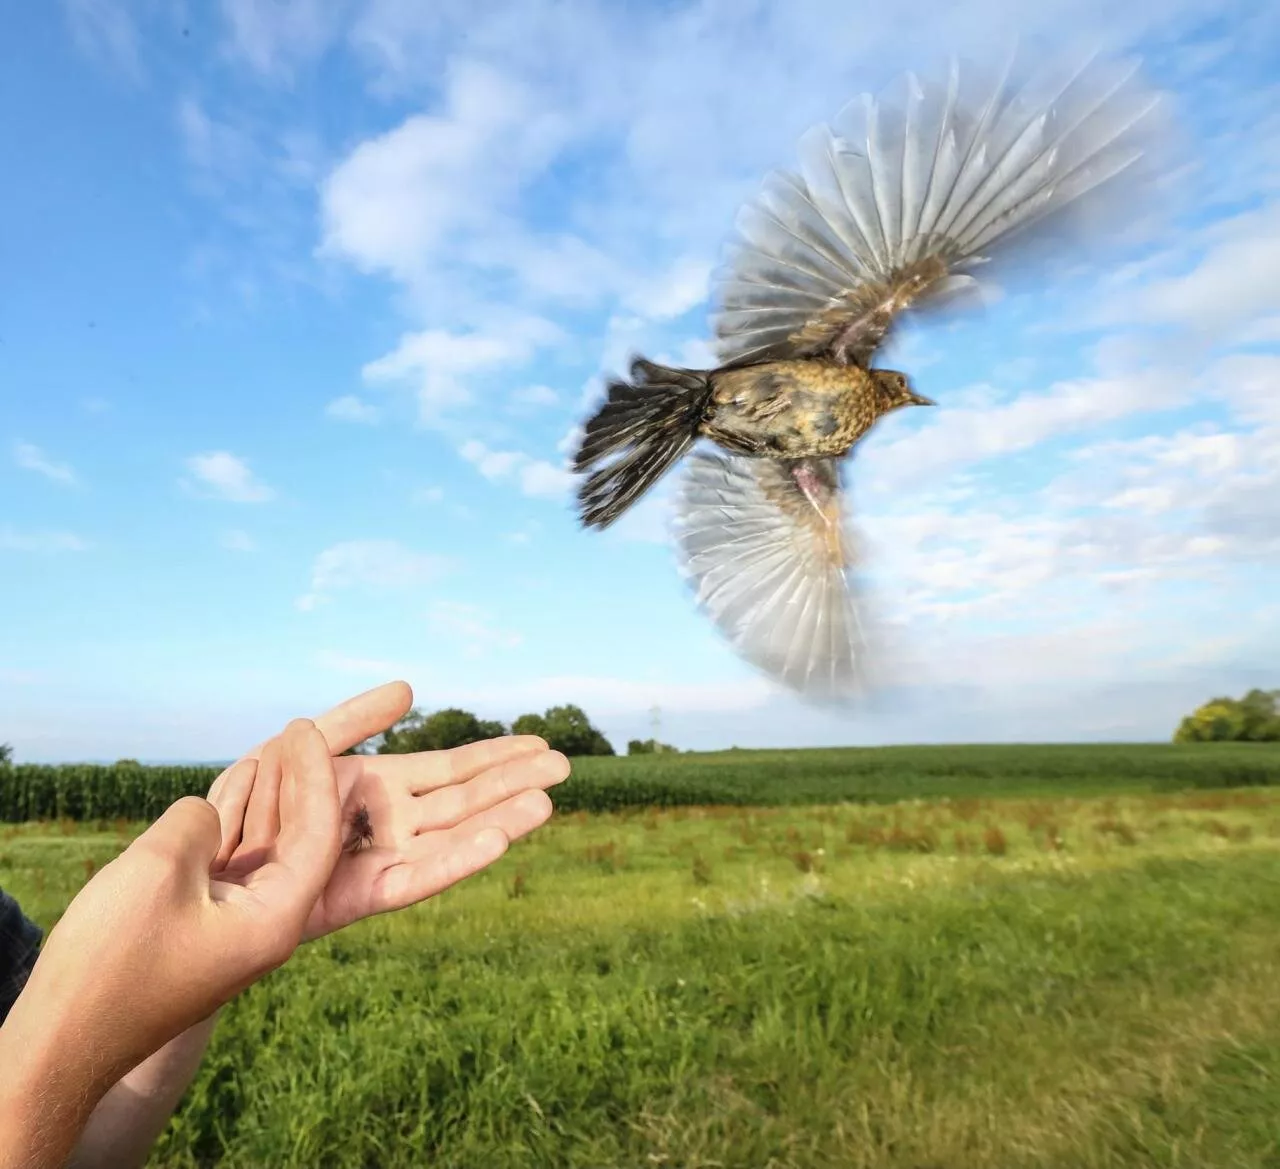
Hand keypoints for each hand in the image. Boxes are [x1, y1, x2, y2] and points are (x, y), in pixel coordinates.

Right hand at [0, 720, 343, 1157]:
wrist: (60, 1045)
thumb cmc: (109, 965)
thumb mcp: (158, 869)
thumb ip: (200, 823)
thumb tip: (210, 812)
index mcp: (277, 919)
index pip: (317, 832)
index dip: (311, 773)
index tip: (301, 728)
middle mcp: (268, 925)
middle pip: (300, 838)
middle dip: (302, 782)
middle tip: (302, 728)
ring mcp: (236, 929)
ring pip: (264, 849)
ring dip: (269, 796)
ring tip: (278, 743)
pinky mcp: (204, 929)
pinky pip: (231, 864)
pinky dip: (234, 822)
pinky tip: (235, 784)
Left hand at [206, 681, 567, 939]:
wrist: (194, 879)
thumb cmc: (239, 810)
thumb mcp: (299, 749)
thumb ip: (352, 720)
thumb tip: (413, 688)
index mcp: (374, 790)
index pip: (449, 770)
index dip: (494, 756)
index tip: (538, 741)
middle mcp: (383, 827)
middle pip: (463, 802)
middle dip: (512, 783)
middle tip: (566, 765)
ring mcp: (374, 862)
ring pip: (450, 838)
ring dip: (500, 819)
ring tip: (548, 802)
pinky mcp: (355, 898)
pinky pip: (414, 879)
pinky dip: (457, 860)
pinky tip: (498, 840)